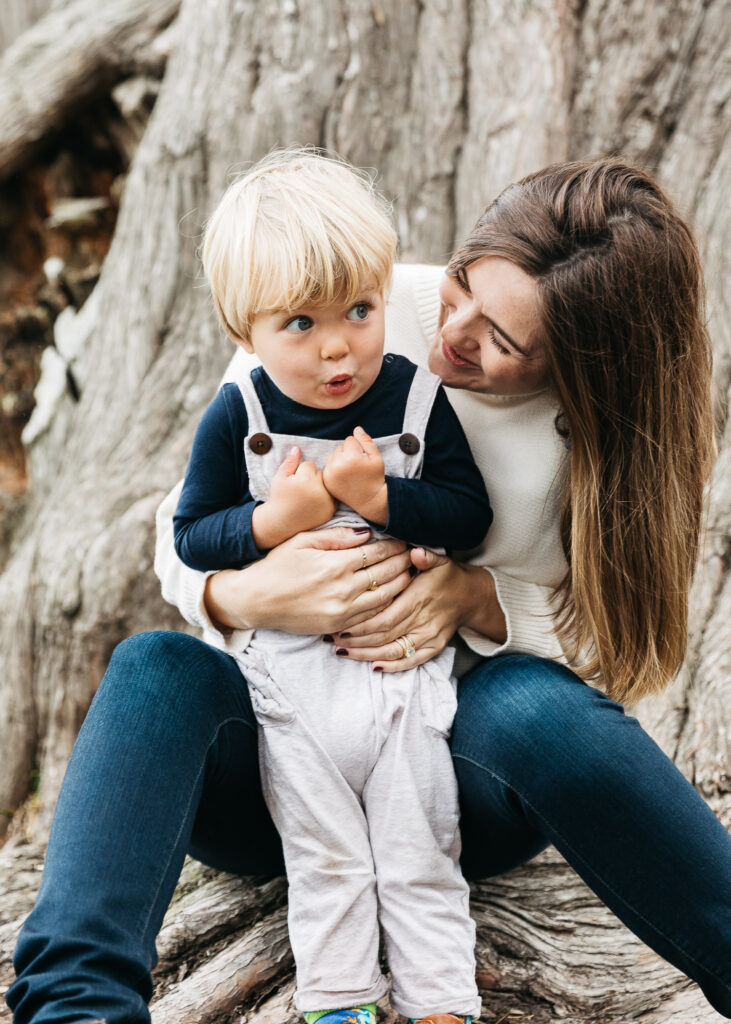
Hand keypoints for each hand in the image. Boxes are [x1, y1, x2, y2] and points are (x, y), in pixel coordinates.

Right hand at [203, 527, 413, 635]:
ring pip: (384, 596)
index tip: (406, 539)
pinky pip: (372, 615)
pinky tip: (393, 594)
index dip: (395, 545)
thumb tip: (367, 533)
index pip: (377, 552)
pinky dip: (387, 603)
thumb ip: (337, 536)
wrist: (256, 600)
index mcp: (335, 564)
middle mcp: (343, 588)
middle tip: (416, 554)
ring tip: (411, 573)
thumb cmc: (277, 566)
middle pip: (386, 573)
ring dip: (401, 583)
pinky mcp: (338, 624)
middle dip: (404, 562)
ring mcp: (342, 610)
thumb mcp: (302, 541)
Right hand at [252, 446, 336, 548]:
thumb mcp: (279, 478)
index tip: (295, 481)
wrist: (282, 522)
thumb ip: (290, 462)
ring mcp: (327, 500)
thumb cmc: (279, 497)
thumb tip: (297, 448)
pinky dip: (327, 496)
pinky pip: (333, 495)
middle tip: (302, 489)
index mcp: (305, 479)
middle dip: (312, 478)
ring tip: (308, 495)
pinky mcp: (332, 510)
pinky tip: (315, 502)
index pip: (309, 464)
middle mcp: (319, 489)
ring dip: (321, 486)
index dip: (300, 472)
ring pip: (328, 483)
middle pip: (321, 472)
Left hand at [323, 426, 387, 524]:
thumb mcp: (376, 457)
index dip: (359, 448)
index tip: (364, 460)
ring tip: (351, 471)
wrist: (369, 499)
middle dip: (348, 453)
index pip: (350, 439)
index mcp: (351, 457)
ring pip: (333, 455)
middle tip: (357, 467)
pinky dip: (335, 468)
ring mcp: (329, 473)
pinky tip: (344, 476)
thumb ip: (366, 441)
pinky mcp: (326, 480)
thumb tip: (356, 429)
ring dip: (340, 459)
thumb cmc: (375, 477)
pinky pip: (328, 465)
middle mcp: (337, 465)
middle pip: (340, 447)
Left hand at [332, 547, 505, 671]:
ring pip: (394, 651)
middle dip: (357, 640)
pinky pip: (412, 661)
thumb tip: (415, 551)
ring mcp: (429, 636)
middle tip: (332, 639)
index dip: (362, 625)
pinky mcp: (434, 647)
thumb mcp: (439, 560)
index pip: (385, 617)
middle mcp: (423, 620)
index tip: (340, 626)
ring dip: (368, 654)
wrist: (472, 596)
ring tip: (344, 653)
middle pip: (384, 636)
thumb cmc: (447, 576)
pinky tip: (374, 667)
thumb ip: (425, 556)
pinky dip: (394, 666)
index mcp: (418, 599)